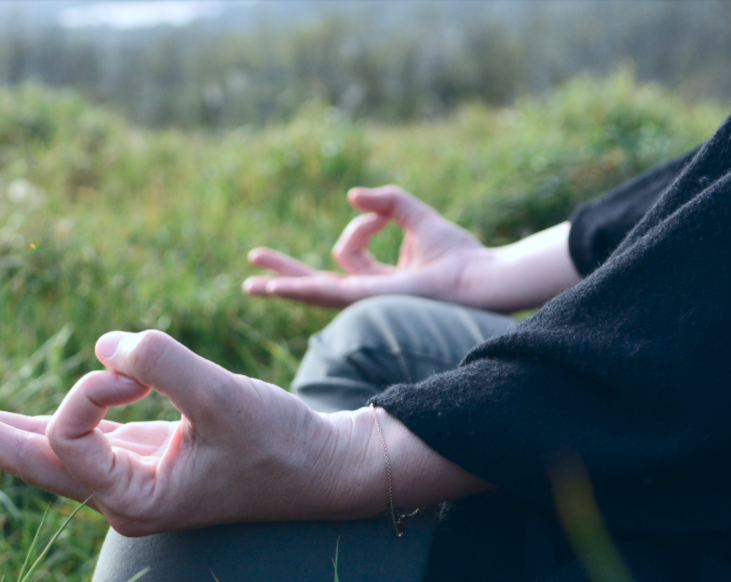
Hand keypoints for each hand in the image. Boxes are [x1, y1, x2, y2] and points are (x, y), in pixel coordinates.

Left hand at [0, 330, 487, 535]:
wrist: (329, 470)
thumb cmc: (285, 445)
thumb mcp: (227, 399)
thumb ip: (165, 363)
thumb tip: (107, 343)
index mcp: (133, 498)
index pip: (67, 437)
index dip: (85, 390)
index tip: (135, 366)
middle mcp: (120, 494)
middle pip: (27, 459)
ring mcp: (130, 477)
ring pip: (49, 448)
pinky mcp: (146, 455)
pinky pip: (81, 435)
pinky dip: (52, 414)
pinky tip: (20, 412)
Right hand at [244, 185, 489, 308]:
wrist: (479, 277)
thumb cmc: (459, 254)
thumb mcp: (416, 216)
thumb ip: (388, 202)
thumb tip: (352, 196)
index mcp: (376, 280)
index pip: (346, 251)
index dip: (363, 224)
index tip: (383, 216)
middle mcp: (366, 294)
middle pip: (313, 283)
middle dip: (283, 273)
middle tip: (251, 267)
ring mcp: (365, 300)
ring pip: (311, 291)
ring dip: (282, 283)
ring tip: (251, 283)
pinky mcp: (368, 298)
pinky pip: (326, 291)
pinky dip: (299, 287)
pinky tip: (277, 287)